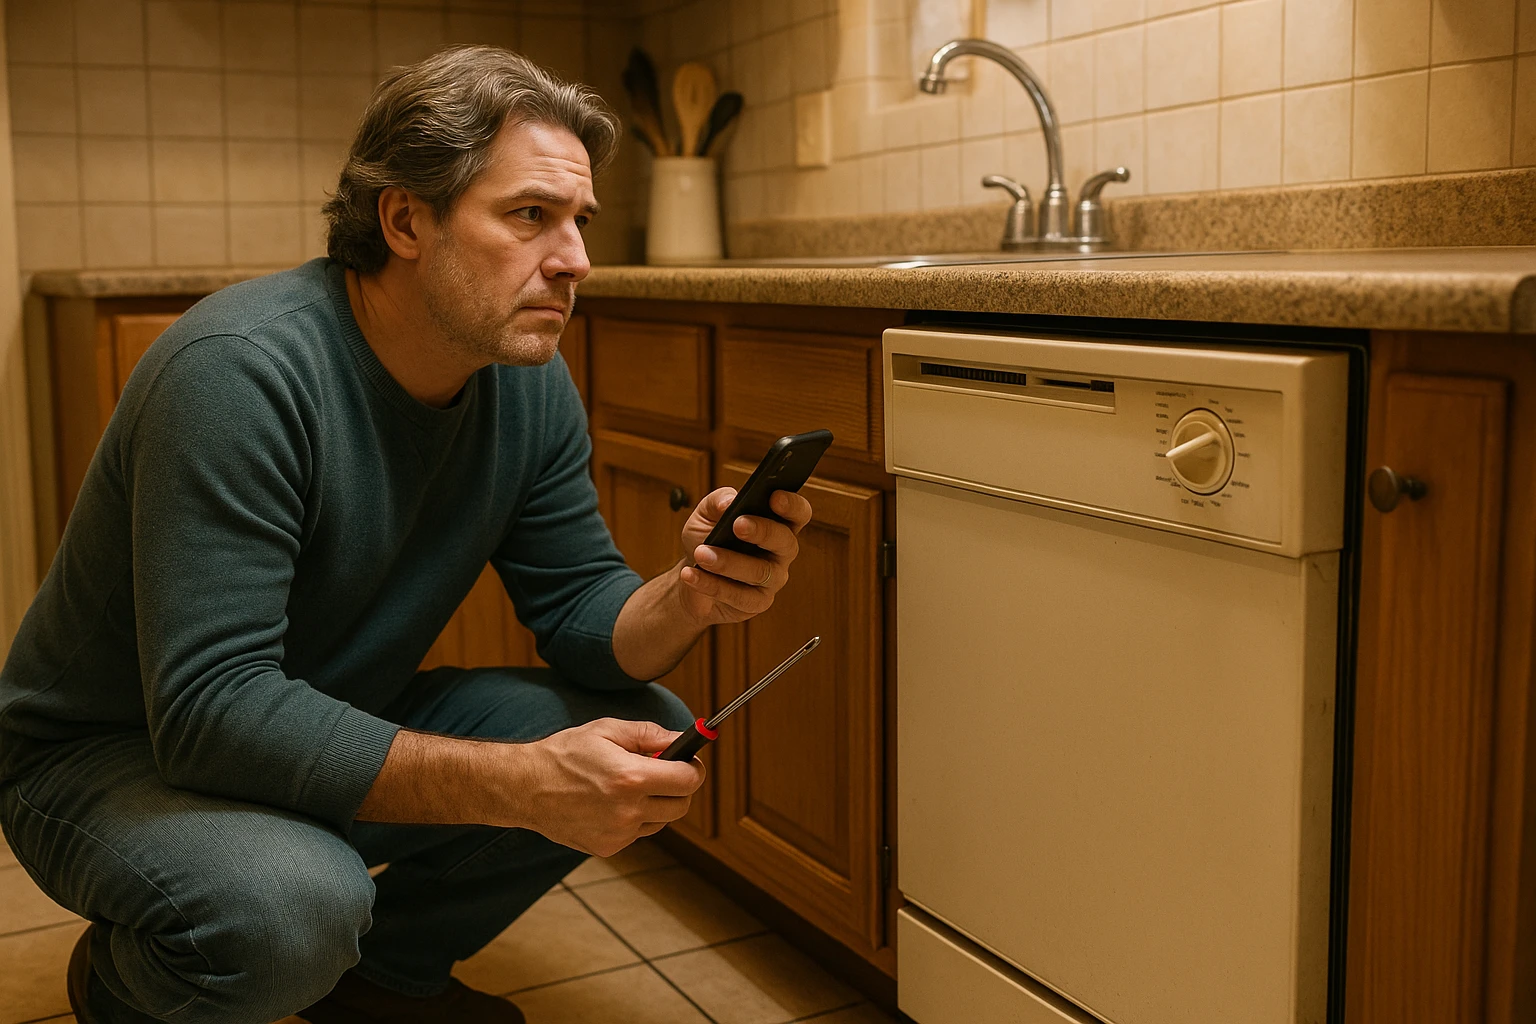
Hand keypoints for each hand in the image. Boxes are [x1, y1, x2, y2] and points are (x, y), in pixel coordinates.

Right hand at [517, 718, 704, 856]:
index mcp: (631, 778)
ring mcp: (618, 833)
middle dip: (679, 787)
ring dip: (656, 804)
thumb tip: (682, 738)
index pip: (688, 780)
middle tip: (664, 773)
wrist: (525, 786)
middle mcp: (628, 810)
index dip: (693, 769)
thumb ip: (649, 734)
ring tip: (630, 787)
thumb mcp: (607, 730)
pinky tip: (612, 803)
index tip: (689, 762)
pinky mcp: (607, 847)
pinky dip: (634, 819)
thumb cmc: (565, 753)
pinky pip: (637, 833)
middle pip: (681, 805)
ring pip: (661, 821)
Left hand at [677, 488, 812, 624]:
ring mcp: (772, 580)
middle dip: (763, 531)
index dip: (792, 505)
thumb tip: (728, 502)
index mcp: (777, 523)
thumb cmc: (705, 540)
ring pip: (759, 572)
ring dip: (728, 562)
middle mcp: (781, 552)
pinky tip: (692, 575)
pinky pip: (740, 596)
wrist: (689, 577)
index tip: (774, 497)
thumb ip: (716, 502)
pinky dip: (712, 585)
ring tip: (701, 553)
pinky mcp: (757, 603)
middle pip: (786, 541)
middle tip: (737, 524)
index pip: (798, 513)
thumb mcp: (704, 515)